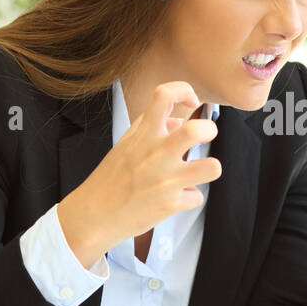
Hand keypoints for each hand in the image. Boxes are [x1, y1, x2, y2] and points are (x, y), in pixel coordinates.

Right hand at [57, 81, 222, 268]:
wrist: (94, 215)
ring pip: (212, 167)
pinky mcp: (171, 205)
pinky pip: (196, 197)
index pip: (164, 95)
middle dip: (209, 129)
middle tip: (207, 135)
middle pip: (195, 131)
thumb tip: (179, 121)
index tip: (192, 101)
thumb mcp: (126, 144)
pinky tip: (174, 199)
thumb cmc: (110, 178)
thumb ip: (150, 127)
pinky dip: (188, 198)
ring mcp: (165, 180)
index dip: (184, 90)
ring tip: (198, 171)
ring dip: (209, 168)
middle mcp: (155, 154)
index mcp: (143, 134)